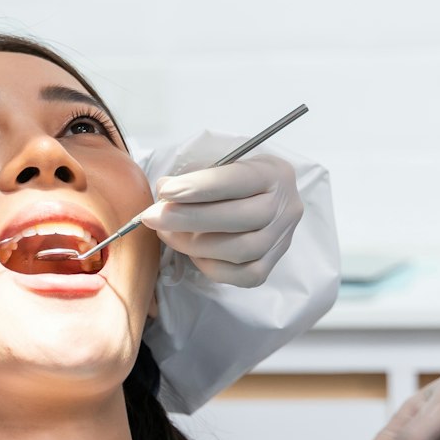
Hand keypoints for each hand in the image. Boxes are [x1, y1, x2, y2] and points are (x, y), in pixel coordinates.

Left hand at [138, 153, 302, 287]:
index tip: (165, 191)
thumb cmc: (234, 178)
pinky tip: (193, 254)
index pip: (237, 180)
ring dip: (195, 244)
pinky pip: (243, 275)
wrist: (263, 198)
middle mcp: (285, 206)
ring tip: (167, 234)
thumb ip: (196, 175)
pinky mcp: (272, 265)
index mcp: (273, 173)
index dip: (199, 187)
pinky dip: (212, 267)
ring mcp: (282, 239)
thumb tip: (165, 191)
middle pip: (239, 218)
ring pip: (240, 250)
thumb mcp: (222, 163)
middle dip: (189, 219)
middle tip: (154, 217)